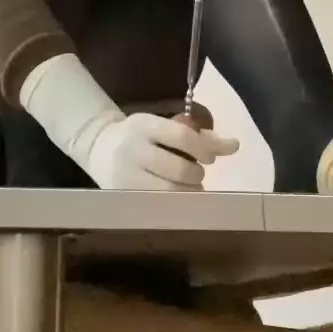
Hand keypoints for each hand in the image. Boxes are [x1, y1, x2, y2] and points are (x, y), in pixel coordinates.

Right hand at [88, 112, 238, 190]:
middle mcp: (133, 150)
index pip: (181, 137)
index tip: (210, 158)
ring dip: (188, 191)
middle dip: (197, 175)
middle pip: (179, 169)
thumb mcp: (163, 125)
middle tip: (196, 174)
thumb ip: (197, 135)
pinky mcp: (123, 196)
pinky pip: (158, 206)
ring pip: (170, 192)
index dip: (204, 149)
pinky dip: (174, 204)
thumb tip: (234, 145)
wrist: (98, 146)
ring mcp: (125, 176)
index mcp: (144, 125)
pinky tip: (175, 198)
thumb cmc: (141, 135)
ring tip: (186, 186)